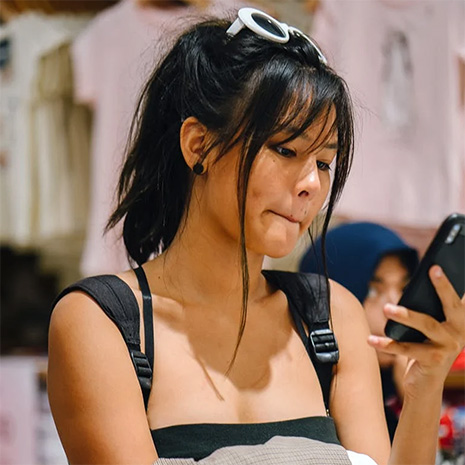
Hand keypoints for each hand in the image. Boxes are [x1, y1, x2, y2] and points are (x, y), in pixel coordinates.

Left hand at [367, 265, 464, 397]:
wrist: (425, 385)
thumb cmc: (424, 348)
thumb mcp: (427, 328)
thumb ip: (425, 311)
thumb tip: (414, 288)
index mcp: (459, 322)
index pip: (458, 299)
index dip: (450, 283)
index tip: (439, 265)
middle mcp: (459, 333)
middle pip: (451, 306)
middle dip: (443, 287)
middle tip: (432, 269)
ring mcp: (448, 348)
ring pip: (426, 325)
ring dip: (405, 315)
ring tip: (387, 308)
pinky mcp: (432, 361)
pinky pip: (406, 349)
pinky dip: (386, 344)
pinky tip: (370, 338)